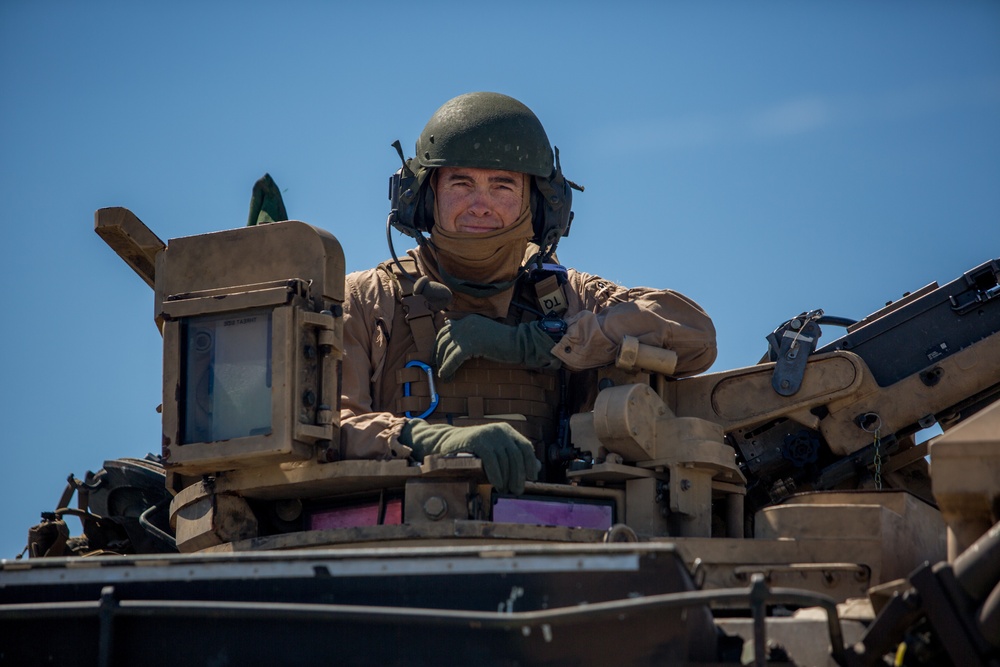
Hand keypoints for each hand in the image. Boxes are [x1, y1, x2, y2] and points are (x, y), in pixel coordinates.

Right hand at [400, 419, 540, 494]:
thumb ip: (516, 459)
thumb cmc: (474, 452)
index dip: (530, 463)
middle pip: (516, 455)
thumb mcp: (497, 453)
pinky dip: (496, 474)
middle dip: (518, 475)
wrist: (447, 444)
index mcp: (507, 431)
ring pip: (505, 459)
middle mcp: (500, 430)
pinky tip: (496, 484)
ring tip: (505, 490)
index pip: (525, 447)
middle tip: (517, 491)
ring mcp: (488, 433)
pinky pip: (492, 460)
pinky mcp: (477, 440)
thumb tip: (537, 468)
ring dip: (507, 477)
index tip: (532, 478)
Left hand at [434, 314, 559, 380]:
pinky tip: (446, 376)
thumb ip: (469, 334)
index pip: (446, 330)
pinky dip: (448, 368)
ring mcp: (469, 332)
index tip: (437, 356)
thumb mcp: (483, 334)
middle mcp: (466, 323)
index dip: (439, 344)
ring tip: (443, 376)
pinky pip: (454, 358)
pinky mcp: (472, 344)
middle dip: (438, 355)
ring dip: (442, 364)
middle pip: (443, 339)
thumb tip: (452, 338)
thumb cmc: (504, 342)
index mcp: (469, 320)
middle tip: (437, 367)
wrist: (519, 343)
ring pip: (447, 350)